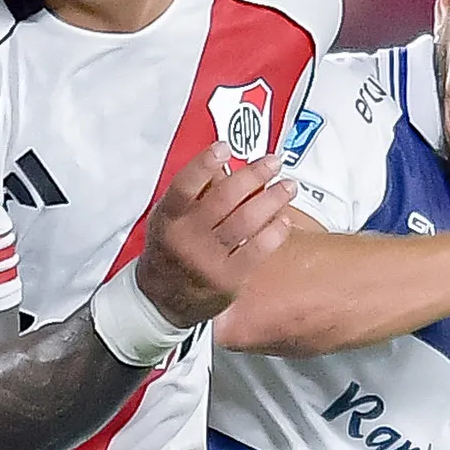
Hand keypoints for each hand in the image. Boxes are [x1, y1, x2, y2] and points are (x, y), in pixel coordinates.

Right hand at [135, 147, 299, 324]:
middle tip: (273, 162)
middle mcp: (187, 238)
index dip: (204, 164)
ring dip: (273, 198)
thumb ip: (190, 194)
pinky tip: (285, 218)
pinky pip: (258, 249)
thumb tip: (223, 164)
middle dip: (254, 174)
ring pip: (246, 221)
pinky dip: (275, 230)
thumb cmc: (169, 252)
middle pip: (225, 198)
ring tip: (288, 186)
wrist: (161, 302)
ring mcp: (208, 260)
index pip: (185, 186)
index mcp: (169, 219)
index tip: (224, 147)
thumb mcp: (167, 220)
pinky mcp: (228, 279)